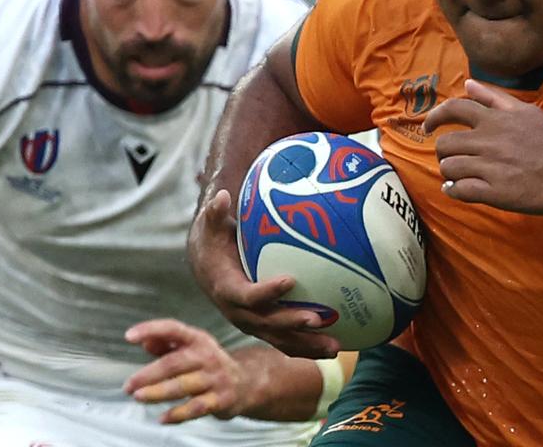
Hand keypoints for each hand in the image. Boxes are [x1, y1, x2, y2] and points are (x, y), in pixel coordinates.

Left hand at [123, 319, 247, 423]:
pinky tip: (162, 419)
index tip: (129, 336)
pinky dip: (177, 414)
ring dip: (158, 392)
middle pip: (174, 363)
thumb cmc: (208, 364)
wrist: (246, 382)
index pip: (173, 329)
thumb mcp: (190, 348)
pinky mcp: (220, 400)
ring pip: (182, 386)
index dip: (151, 329)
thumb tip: (144, 342)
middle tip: (129, 385)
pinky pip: (195, 408)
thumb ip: (165, 344)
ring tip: (138, 397)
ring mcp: (215, 378)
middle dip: (148, 374)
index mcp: (198, 339)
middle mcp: (207, 356)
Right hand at [187, 190, 340, 358]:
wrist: (206, 268)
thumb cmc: (214, 243)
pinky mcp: (264, 328)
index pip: (248, 295)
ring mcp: (252, 324)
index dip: (267, 291)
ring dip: (307, 344)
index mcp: (227, 290)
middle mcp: (239, 313)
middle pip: (268, 324)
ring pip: (280, 340)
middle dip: (292, 324)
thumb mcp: (211, 227)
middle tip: (319, 318)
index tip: (290, 280)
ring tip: (336, 346)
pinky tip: (335, 347)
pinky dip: (308, 346)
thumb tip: (222, 196)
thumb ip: (215, 214)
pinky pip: (286, 342)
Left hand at [423, 79, 542, 213]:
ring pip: (449, 168)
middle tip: (452, 159)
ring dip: (449, 173)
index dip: (434, 117)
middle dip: (443, 153)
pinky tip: (458, 190)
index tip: (427, 127)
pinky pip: (459, 191)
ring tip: (460, 176)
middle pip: (444, 144)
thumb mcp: (525, 111)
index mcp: (494, 120)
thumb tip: (468, 83)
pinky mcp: (493, 192)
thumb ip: (494, 97)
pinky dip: (453, 191)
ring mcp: (489, 167)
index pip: (453, 109)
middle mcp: (488, 141)